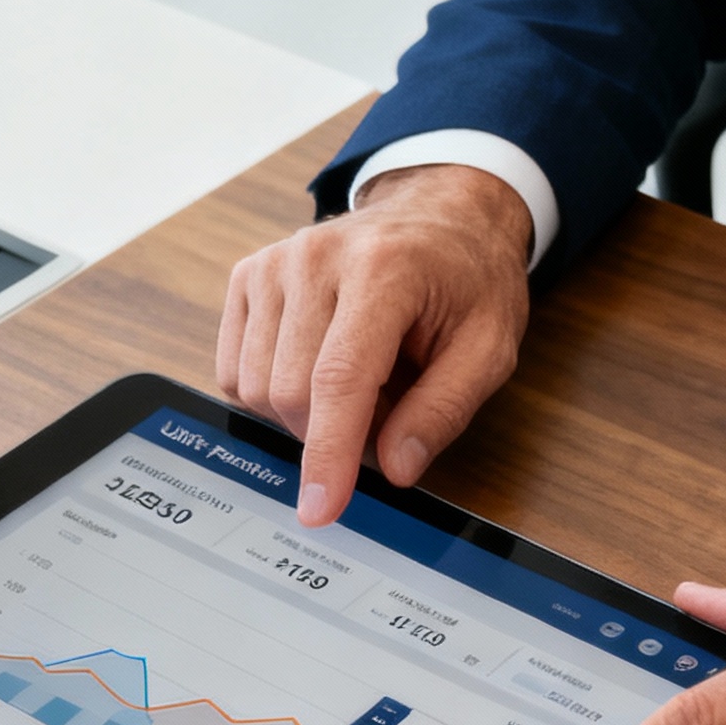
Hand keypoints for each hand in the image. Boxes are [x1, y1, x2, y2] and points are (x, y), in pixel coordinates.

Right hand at [216, 164, 531, 526]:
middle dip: (332, 432)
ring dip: (305, 413)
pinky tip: (317, 367)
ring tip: (360, 380)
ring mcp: (273, 264)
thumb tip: (394, 469)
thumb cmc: (466, 281)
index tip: (320, 508)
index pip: (338, 380)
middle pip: (289, 393)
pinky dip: (274, 391)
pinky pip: (236, 371)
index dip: (328, 454)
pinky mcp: (247, 276)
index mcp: (383, 270)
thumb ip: (443, 411)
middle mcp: (315, 258)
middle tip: (387, 410)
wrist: (440, 216)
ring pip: (256, 388)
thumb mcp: (489, 348)